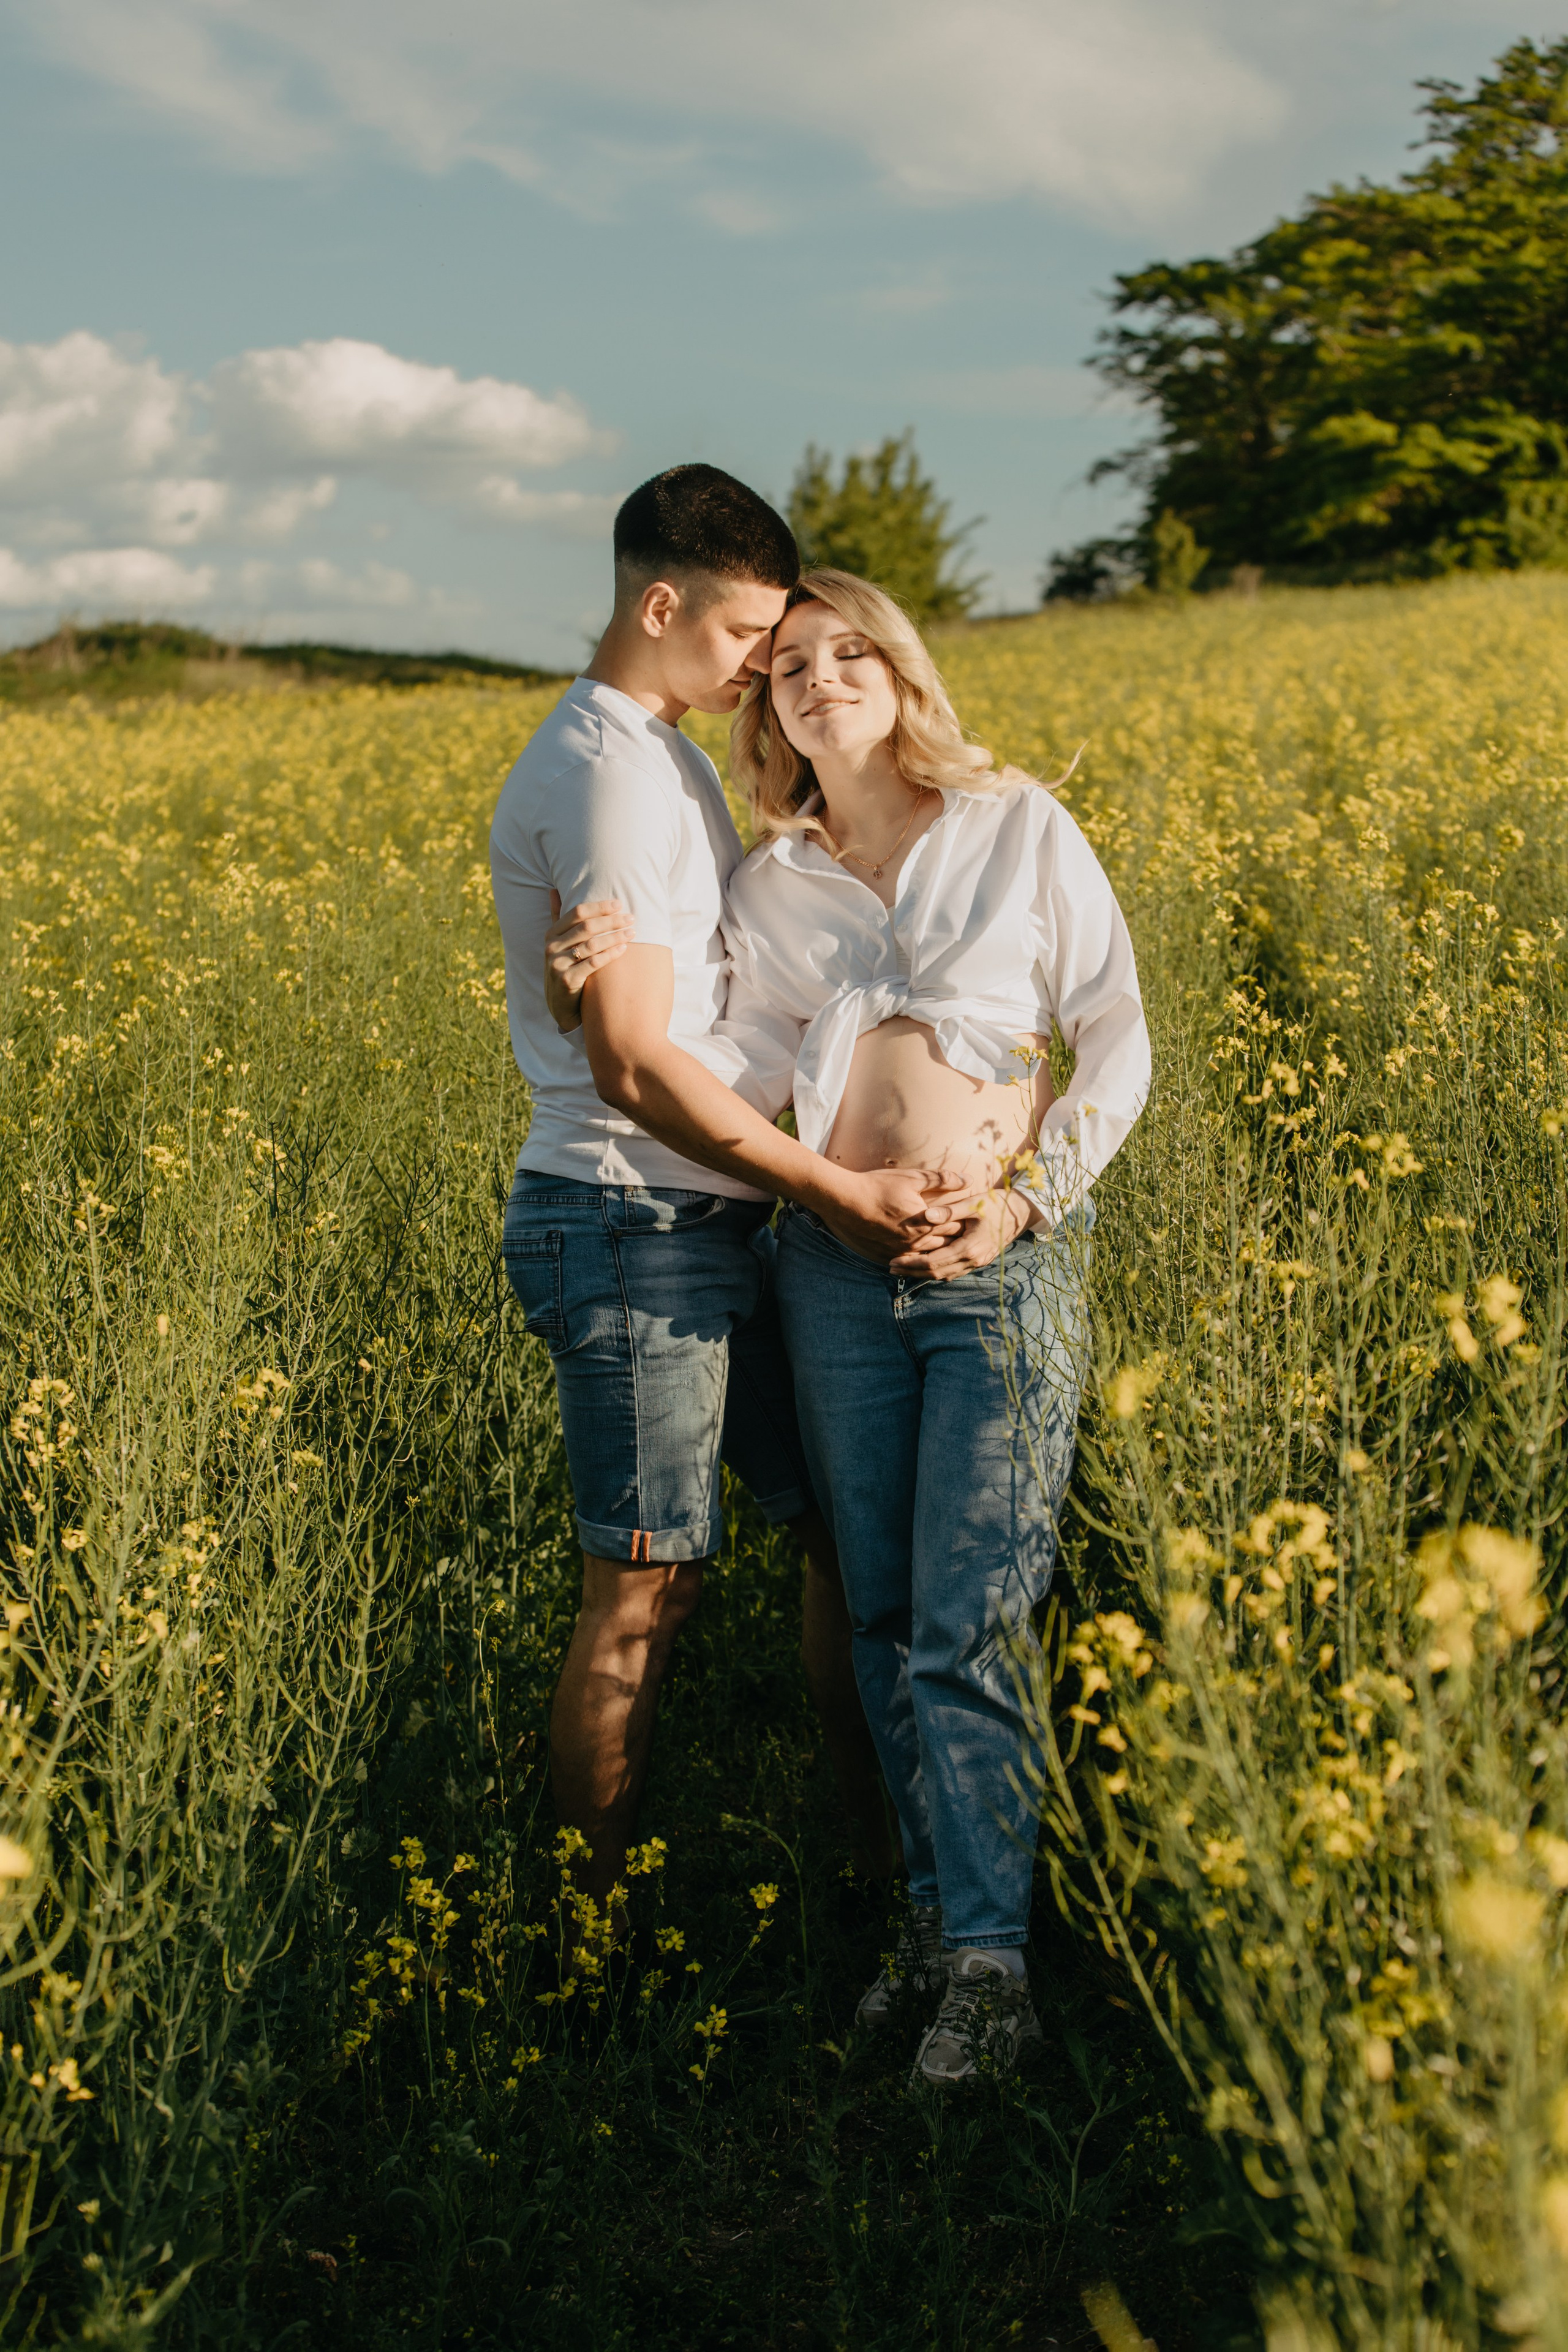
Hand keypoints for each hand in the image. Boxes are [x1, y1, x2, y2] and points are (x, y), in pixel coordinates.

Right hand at [545, 892, 633, 1031]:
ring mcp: (557, 964)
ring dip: (615, 937)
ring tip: (632, 933)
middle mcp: (551, 947)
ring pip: (591, 944)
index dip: (599, 907)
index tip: (619, 904)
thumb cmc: (565, 968)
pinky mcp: (567, 980)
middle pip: (586, 927)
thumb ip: (557, 918)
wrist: (560, 1004)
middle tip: (631, 919)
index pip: (577, 912)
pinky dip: (610, 954)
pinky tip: (624, 949)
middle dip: (611, 921)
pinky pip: (593, 963)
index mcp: (551, 934)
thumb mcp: (557, 943)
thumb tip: (553, 890)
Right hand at [814, 1167, 971, 1264]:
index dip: (967, 1223)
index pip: (955, 1225)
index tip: (977, 1221)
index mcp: (926, 1222)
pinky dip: (921, 1262)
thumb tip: (968, 1179)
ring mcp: (901, 1252)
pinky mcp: (886, 1256)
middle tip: (971, 1239)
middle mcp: (916, 1242)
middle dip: (958, 1240)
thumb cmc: (878, 1186)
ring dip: (941, 1254)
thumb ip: (942, 1180)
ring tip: (953, 1251)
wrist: (844, 1202)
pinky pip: (910, 1264)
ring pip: (929, 1257)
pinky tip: (925, 1259)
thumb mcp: (912, 1178)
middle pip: (945, 1244)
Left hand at [890, 1186, 1038, 1279]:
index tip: (893, 1260)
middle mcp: (973, 1260)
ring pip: (945, 1275)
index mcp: (969, 1248)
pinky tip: (923, 1267)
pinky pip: (953, 1271)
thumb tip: (926, 1215)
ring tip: (903, 1268)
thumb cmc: (997, 1204)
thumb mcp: (973, 1204)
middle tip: (891, 1267)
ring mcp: (977, 1263)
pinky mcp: (978, 1260)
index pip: (934, 1262)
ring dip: (923, 1273)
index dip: (912, 1263)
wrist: (1021, 1212)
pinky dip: (937, 1270)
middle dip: (912, 1271)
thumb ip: (950, 1210)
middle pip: (937, 1273)